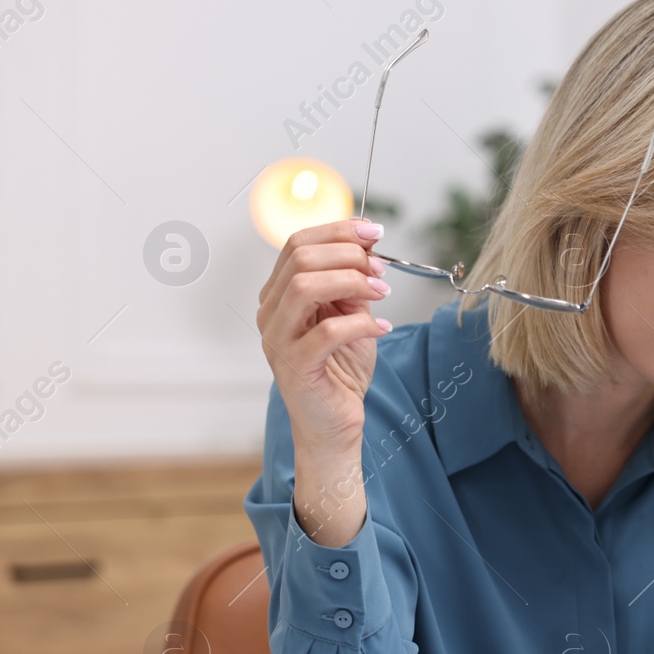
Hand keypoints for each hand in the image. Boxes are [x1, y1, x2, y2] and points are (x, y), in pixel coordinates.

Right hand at [256, 218, 390, 457]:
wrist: (335, 422)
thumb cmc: (341, 368)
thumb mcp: (351, 315)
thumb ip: (353, 283)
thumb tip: (369, 246)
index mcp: (279, 293)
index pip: (298, 243)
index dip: (338, 231)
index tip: (375, 233)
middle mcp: (270, 312)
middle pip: (300, 258)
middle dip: (349, 255)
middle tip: (381, 271)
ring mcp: (278, 339)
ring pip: (305, 286)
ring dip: (352, 282)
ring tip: (381, 294)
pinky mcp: (295, 366)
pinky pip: (327, 331)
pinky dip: (362, 324)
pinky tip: (383, 328)